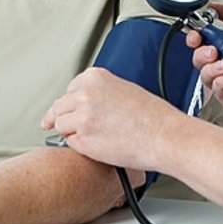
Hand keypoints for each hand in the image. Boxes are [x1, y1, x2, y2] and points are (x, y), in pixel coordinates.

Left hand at [42, 68, 180, 172]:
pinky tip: (95, 145)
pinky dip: (78, 146)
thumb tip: (87, 102)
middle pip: (59, 106)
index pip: (70, 88)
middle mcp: (85, 94)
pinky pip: (70, 143)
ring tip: (88, 136)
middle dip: (62, 116)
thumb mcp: (124, 89)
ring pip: (60, 124)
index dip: (72, 101)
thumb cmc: (152, 117)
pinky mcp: (83, 140)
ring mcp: (82, 117)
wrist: (163, 136)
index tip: (70, 108)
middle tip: (61, 124)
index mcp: (95, 77)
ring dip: (70, 131)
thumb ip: (101, 92)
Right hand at [188, 2, 222, 121]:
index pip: (203, 43)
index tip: (197, 35)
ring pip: (205, 77)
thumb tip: (214, 5)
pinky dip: (222, 82)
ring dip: (212, 68)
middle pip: (199, 60)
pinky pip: (217, 92)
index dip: (196, 38)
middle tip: (213, 51)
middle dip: (201, 54)